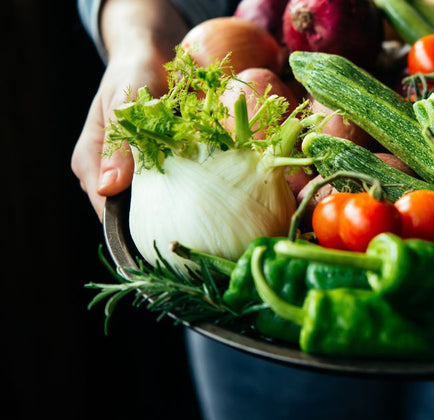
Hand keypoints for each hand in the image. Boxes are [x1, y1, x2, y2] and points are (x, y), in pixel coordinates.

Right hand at [71, 0, 186, 218]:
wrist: (152, 56)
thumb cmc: (132, 74)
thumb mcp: (122, 102)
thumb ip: (117, 143)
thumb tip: (108, 189)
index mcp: (90, 162)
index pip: (105, 210)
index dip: (132, 227)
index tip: (166, 233)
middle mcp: (109, 173)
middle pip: (131, 213)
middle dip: (159, 220)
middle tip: (194, 225)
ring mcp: (134, 172)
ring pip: (155, 203)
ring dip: (178, 205)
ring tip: (204, 208)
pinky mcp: (158, 166)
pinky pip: (174, 186)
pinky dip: (189, 187)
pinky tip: (209, 190)